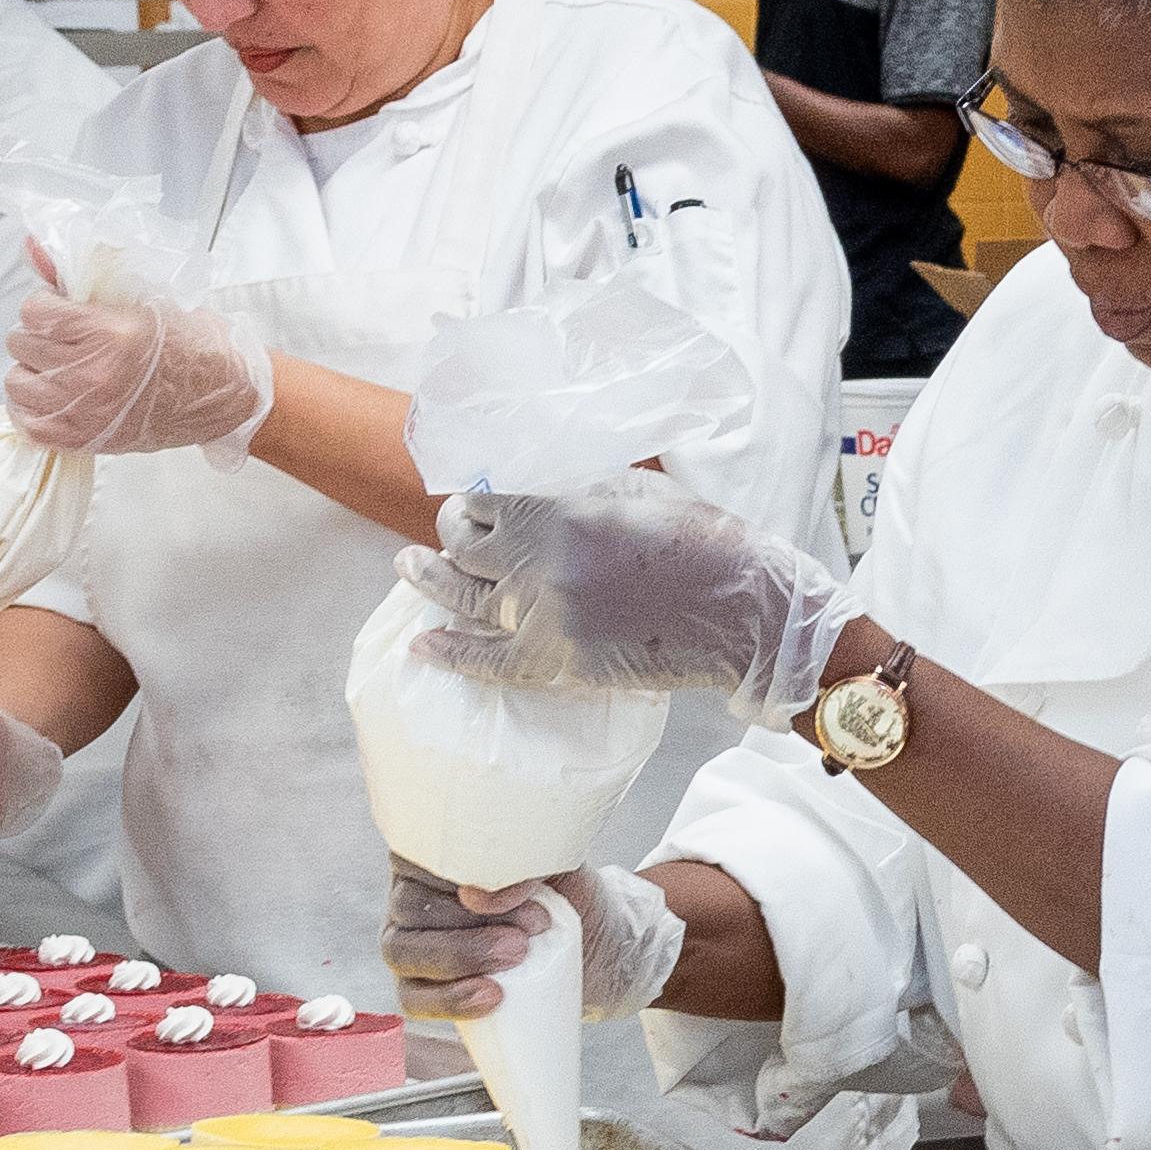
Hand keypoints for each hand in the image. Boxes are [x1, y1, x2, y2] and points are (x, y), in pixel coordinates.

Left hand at [1, 260, 275, 458]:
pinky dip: (34, 408)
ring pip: (17, 382)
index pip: (35, 311)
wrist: (224, 395)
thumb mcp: (140, 297)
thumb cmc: (191, 345)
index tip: (63, 310)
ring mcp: (86, 411)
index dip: (46, 306)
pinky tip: (56, 397)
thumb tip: (31, 245)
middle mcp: (93, 374)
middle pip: (22, 344)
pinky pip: (28, 422)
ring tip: (60, 368)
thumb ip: (76, 277)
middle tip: (65, 339)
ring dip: (33, 371)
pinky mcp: (84, 439)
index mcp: (110, 333)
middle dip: (39, 336)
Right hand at [381, 859, 685, 1021]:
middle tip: (525, 942)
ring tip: (515, 963)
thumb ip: (523, 864)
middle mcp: (412, 892)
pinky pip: (411, 999)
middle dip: (469, 927)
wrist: (598, 945)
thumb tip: (475, 895)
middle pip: (409, 908)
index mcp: (438, 852)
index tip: (531, 901)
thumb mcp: (560, 865)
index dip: (466, 881)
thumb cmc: (570, 893)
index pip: (421, 859)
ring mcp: (410, 941)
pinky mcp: (421, 986)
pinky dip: (447, 1001)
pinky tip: (490, 998)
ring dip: (457, 960)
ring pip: (401, 952)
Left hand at [399, 479, 851, 721]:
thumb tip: (533, 486)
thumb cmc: (701, 542)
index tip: (471, 502)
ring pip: (464, 597)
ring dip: (428, 580)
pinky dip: (448, 653)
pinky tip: (421, 644)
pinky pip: (485, 662)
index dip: (472, 501)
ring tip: (407, 567)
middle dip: (449, 534)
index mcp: (556, 512)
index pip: (484, 502)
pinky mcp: (556, 663)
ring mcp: (542, 617)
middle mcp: (537, 564)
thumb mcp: (635, 490)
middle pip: (463, 546)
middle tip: (445, 532)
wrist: (743, 610)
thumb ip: (575, 489)